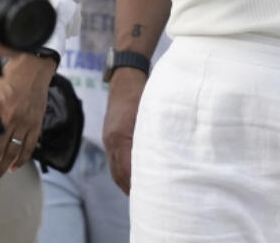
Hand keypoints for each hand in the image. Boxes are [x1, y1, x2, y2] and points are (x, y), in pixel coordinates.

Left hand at [0, 53, 56, 182]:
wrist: (33, 71)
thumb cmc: (10, 80)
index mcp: (2, 115)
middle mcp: (15, 121)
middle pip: (4, 150)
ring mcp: (28, 123)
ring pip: (18, 150)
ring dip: (9, 165)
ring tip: (1, 176)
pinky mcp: (37, 122)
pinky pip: (32, 144)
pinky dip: (25, 156)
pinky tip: (17, 165)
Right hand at [103, 67, 146, 193]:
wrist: (126, 76)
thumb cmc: (142, 92)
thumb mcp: (152, 111)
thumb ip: (157, 133)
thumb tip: (169, 154)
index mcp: (120, 136)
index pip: (126, 169)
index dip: (137, 184)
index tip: (149, 196)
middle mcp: (112, 141)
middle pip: (119, 174)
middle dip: (132, 189)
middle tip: (149, 202)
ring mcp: (110, 140)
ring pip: (116, 170)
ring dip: (128, 183)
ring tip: (144, 196)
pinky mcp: (113, 138)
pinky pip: (116, 161)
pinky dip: (125, 173)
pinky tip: (137, 179)